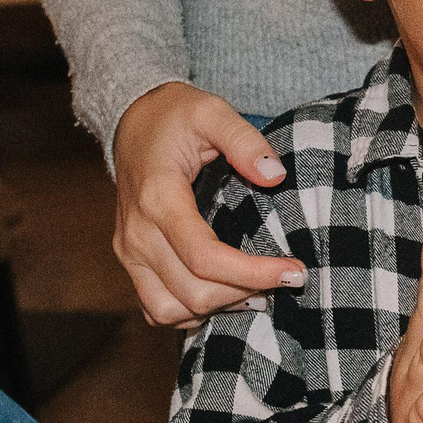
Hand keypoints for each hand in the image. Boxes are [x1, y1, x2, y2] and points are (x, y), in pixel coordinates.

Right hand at [111, 82, 301, 326]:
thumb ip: (244, 140)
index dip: (253, 273)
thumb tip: (275, 176)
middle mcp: (138, 233)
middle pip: (192, 292)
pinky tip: (223, 294)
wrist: (130, 122)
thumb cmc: (173, 117)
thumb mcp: (212, 111)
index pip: (205, 257)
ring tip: (256, 291)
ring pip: (170, 310)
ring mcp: (129, 251)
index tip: (293, 271)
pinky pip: (156, 308)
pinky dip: (190, 312)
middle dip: (245, 293)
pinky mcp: (130, 261)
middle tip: (284, 279)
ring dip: (218, 308)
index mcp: (159, 199)